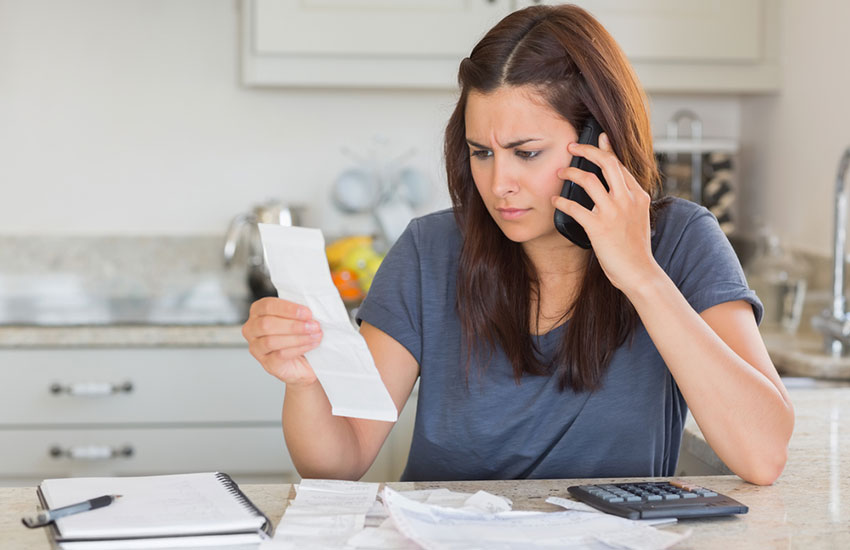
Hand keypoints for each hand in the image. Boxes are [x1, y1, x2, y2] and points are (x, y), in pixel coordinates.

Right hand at [242, 297, 321, 386]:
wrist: (303, 361)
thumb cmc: (298, 334)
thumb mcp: (297, 318)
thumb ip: (298, 311)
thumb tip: (310, 308)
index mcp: (258, 312)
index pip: (267, 306)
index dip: (288, 309)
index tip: (307, 312)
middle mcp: (252, 329)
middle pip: (266, 324)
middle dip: (293, 325)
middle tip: (313, 325)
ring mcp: (256, 347)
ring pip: (271, 341)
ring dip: (297, 337)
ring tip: (315, 335)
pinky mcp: (266, 363)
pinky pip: (279, 355)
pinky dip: (298, 349)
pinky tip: (310, 345)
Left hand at [551, 133, 660, 293]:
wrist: (640, 273)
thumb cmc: (635, 250)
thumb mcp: (639, 219)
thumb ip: (629, 203)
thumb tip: (616, 192)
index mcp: (638, 196)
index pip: (621, 165)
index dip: (607, 150)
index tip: (598, 138)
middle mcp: (627, 200)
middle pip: (607, 163)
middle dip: (587, 150)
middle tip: (572, 146)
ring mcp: (613, 212)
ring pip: (589, 180)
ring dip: (571, 173)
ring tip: (560, 173)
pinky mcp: (599, 227)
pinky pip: (575, 207)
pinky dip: (562, 201)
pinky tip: (555, 201)